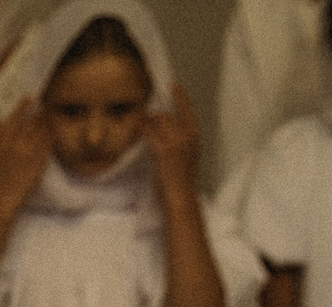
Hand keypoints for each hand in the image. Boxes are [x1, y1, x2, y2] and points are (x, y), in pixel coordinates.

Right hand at [0, 98, 51, 216]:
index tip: (30, 97)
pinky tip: (56, 131)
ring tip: (52, 115)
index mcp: (3, 140)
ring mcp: (29, 151)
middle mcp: (16, 143)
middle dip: (40, 113)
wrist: (3, 196)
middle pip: (31, 122)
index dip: (23, 106)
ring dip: (48, 122)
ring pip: (41, 131)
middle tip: (47, 105)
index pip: (15, 118)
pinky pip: (48, 144)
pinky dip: (52, 136)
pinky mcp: (39, 160)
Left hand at [142, 86, 201, 203]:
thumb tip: (164, 126)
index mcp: (195, 136)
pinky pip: (149, 133)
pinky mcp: (163, 152)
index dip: (180, 96)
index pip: (188, 109)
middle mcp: (187, 136)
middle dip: (154, 113)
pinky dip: (142, 129)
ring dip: (146, 120)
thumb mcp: (186, 155)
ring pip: (157, 121)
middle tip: (145, 114)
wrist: (181, 197)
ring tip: (140, 124)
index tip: (173, 84)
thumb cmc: (182, 180)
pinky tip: (137, 128)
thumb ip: (180, 140)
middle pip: (167, 114)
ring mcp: (175, 143)